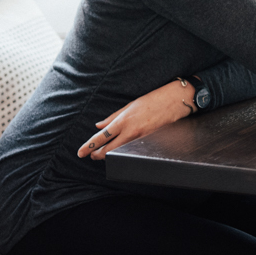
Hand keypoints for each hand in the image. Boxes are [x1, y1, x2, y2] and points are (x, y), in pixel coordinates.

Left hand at [77, 79, 195, 160]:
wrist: (174, 101)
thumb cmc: (153, 99)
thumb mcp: (130, 105)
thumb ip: (113, 117)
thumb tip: (99, 125)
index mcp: (123, 121)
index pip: (101, 137)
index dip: (89, 146)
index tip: (80, 152)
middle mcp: (130, 131)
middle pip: (108, 150)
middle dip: (97, 154)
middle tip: (91, 155)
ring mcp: (139, 138)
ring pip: (118, 151)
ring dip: (108, 153)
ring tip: (101, 153)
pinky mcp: (147, 140)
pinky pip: (130, 148)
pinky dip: (122, 149)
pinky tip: (119, 148)